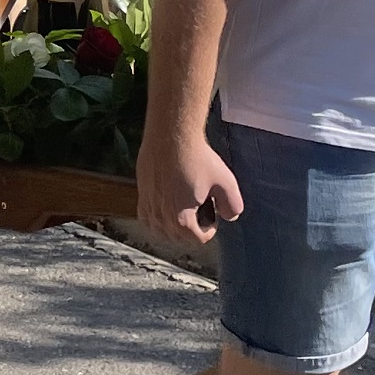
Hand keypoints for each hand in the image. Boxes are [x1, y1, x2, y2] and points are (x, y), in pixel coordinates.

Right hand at [136, 119, 242, 244]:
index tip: (213, 211)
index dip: (210, 228)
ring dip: (174, 227)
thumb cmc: (196, 157)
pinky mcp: (141, 193)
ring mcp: (147, 205)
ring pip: (160, 232)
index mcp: (180, 219)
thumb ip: (233, 206)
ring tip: (185, 208)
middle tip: (201, 207)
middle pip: (179, 238)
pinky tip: (168, 203)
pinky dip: (157, 218)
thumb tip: (230, 216)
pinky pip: (147, 218)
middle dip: (193, 228)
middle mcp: (160, 217)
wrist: (171, 134)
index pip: (198, 239)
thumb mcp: (226, 182)